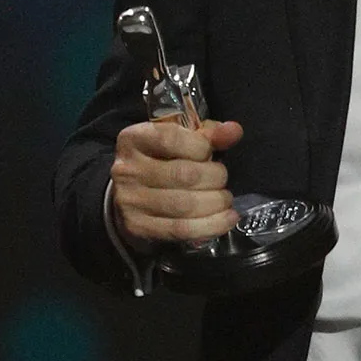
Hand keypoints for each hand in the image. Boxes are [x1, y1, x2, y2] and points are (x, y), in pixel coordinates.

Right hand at [110, 119, 244, 244]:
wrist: (132, 199)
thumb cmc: (163, 163)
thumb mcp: (183, 140)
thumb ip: (209, 134)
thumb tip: (234, 131)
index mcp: (134, 139)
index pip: (170, 138)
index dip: (201, 146)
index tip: (210, 153)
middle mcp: (127, 169)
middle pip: (183, 174)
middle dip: (215, 177)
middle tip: (221, 180)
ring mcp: (130, 201)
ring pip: (184, 205)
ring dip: (216, 202)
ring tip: (224, 199)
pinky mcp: (138, 227)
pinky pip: (182, 229)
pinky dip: (212, 225)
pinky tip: (227, 218)